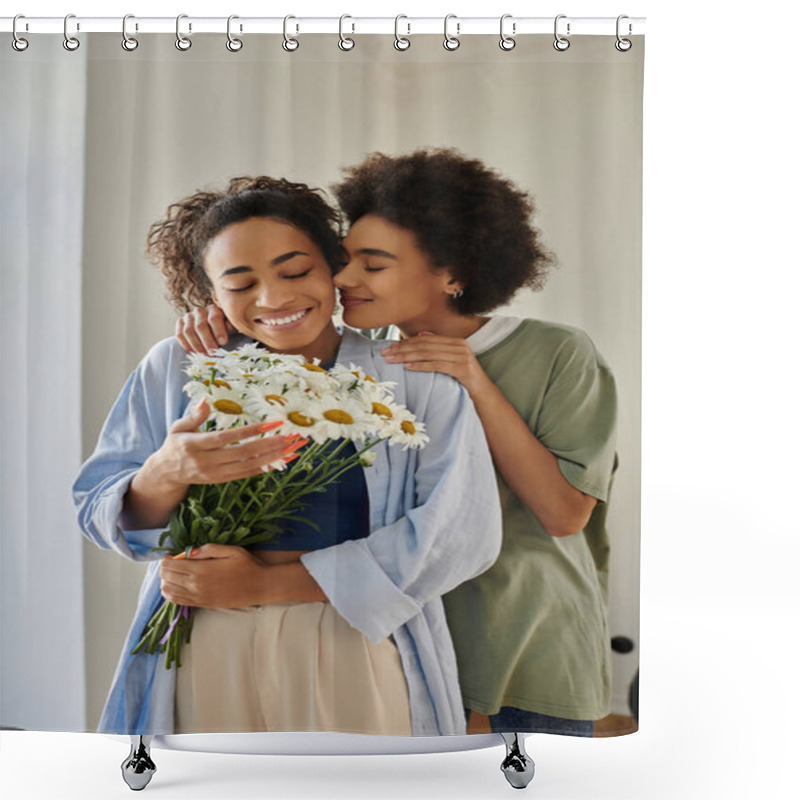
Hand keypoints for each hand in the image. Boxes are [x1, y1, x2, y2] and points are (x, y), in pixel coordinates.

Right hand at [147, 398, 303, 489]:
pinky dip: (265, 468)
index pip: (227, 438)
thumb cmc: (176, 444)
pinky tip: (281, 460)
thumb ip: (194, 415)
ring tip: (292, 447)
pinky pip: (247, 475)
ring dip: (272, 457)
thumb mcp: (178, 427)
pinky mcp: (222, 480)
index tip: (272, 423)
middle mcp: (207, 462)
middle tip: (290, 435)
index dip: (250, 431)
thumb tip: (206, 399)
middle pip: (243, 454)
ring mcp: (216, 473)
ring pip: (249, 466)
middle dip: (269, 445)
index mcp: (196, 445)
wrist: (167, 472)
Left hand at [160, 544, 268, 606]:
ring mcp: (198, 597)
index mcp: (201, 570)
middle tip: (171, 562)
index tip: (170, 555)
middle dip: (164, 568)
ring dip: (166, 581)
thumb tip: (191, 551)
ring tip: (173, 574)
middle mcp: (195, 585)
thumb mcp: (231, 550)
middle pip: (167, 577)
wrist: (259, 586)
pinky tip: (174, 587)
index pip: (171, 565)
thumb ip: (209, 549)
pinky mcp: (202, 604)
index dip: (166, 559)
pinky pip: (178, 601)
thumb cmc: (247, 566)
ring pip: (169, 591)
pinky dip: (170, 594)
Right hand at [175, 304, 236, 354]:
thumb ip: (229, 328)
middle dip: (207, 342)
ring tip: (204, 355)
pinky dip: (186, 345)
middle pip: (200, 326)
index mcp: (213, 309)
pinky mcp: (180, 323)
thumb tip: (226, 331)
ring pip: (188, 331)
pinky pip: (179, 334)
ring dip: (196, 345)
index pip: (214, 318)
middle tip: (213, 353)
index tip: (223, 343)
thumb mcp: (229, 326)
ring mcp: (188, 316)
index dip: (218, 331)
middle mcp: (199, 311)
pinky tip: (194, 352)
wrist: (210, 327)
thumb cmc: (223, 327)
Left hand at [381, 332, 491, 397]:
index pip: (426, 339)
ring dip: (407, 357)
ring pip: (428, 354)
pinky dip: (420, 365)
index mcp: (455, 341)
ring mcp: (462, 356)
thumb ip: (438, 346)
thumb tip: (421, 334)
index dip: (406, 342)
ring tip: (392, 360)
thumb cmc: (463, 377)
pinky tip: (407, 367)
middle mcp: (459, 345)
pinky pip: (436, 365)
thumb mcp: (451, 360)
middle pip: (425, 345)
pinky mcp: (462, 368)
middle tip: (385, 353)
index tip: (389, 347)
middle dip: (402, 349)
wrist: (483, 392)